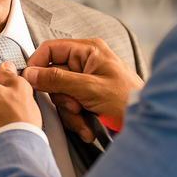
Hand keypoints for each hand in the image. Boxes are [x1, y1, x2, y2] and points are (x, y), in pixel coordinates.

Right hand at [23, 38, 143, 140]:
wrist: (146, 121)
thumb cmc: (127, 100)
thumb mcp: (90, 88)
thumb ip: (58, 79)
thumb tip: (30, 74)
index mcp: (88, 50)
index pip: (50, 49)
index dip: (37, 65)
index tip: (31, 82)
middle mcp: (85, 63)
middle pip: (52, 76)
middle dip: (62, 97)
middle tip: (75, 106)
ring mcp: (85, 82)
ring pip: (60, 95)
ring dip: (69, 113)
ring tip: (85, 119)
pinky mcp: (86, 99)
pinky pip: (69, 107)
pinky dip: (76, 120)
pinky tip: (88, 127)